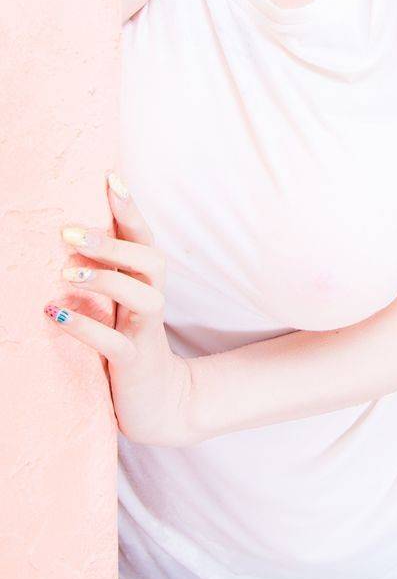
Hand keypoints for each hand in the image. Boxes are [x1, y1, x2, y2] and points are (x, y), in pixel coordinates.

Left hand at [44, 171, 200, 446]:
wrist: (159, 403)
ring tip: (65, 273)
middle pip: (148, 259)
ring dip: (104, 280)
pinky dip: (85, 326)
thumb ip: (105, 270)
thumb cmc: (129, 342)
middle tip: (68, 231)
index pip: (143, 236)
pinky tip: (55, 315)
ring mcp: (147, 330)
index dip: (130, 206)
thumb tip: (67, 234)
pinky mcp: (134, 362)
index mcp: (146, 280)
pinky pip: (115, 342)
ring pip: (140, 296)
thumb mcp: (119, 302)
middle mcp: (153, 299)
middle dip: (112, 242)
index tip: (110, 175)